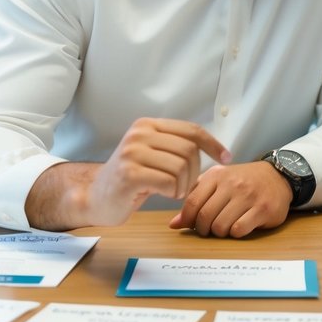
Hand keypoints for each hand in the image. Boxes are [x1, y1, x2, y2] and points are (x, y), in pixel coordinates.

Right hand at [26, 118, 230, 229]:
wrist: (95, 197)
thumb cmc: (131, 179)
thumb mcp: (153, 154)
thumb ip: (176, 147)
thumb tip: (216, 150)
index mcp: (147, 125)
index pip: (191, 130)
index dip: (213, 144)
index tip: (226, 158)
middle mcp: (139, 134)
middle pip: (189, 151)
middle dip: (194, 173)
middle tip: (183, 187)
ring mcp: (132, 152)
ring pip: (181, 167)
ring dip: (183, 186)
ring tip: (171, 191)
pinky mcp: (129, 174)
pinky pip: (169, 183)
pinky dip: (172, 193)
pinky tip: (161, 194)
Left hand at [168, 161, 291, 237]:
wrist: (277, 175)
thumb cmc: (242, 181)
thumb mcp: (217, 183)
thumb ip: (196, 199)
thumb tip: (175, 224)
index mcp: (217, 175)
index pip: (192, 202)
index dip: (188, 219)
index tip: (191, 224)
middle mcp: (232, 183)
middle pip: (205, 216)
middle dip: (203, 229)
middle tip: (208, 229)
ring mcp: (249, 196)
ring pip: (221, 226)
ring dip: (219, 232)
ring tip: (224, 227)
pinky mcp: (263, 209)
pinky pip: (239, 230)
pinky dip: (235, 233)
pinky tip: (239, 227)